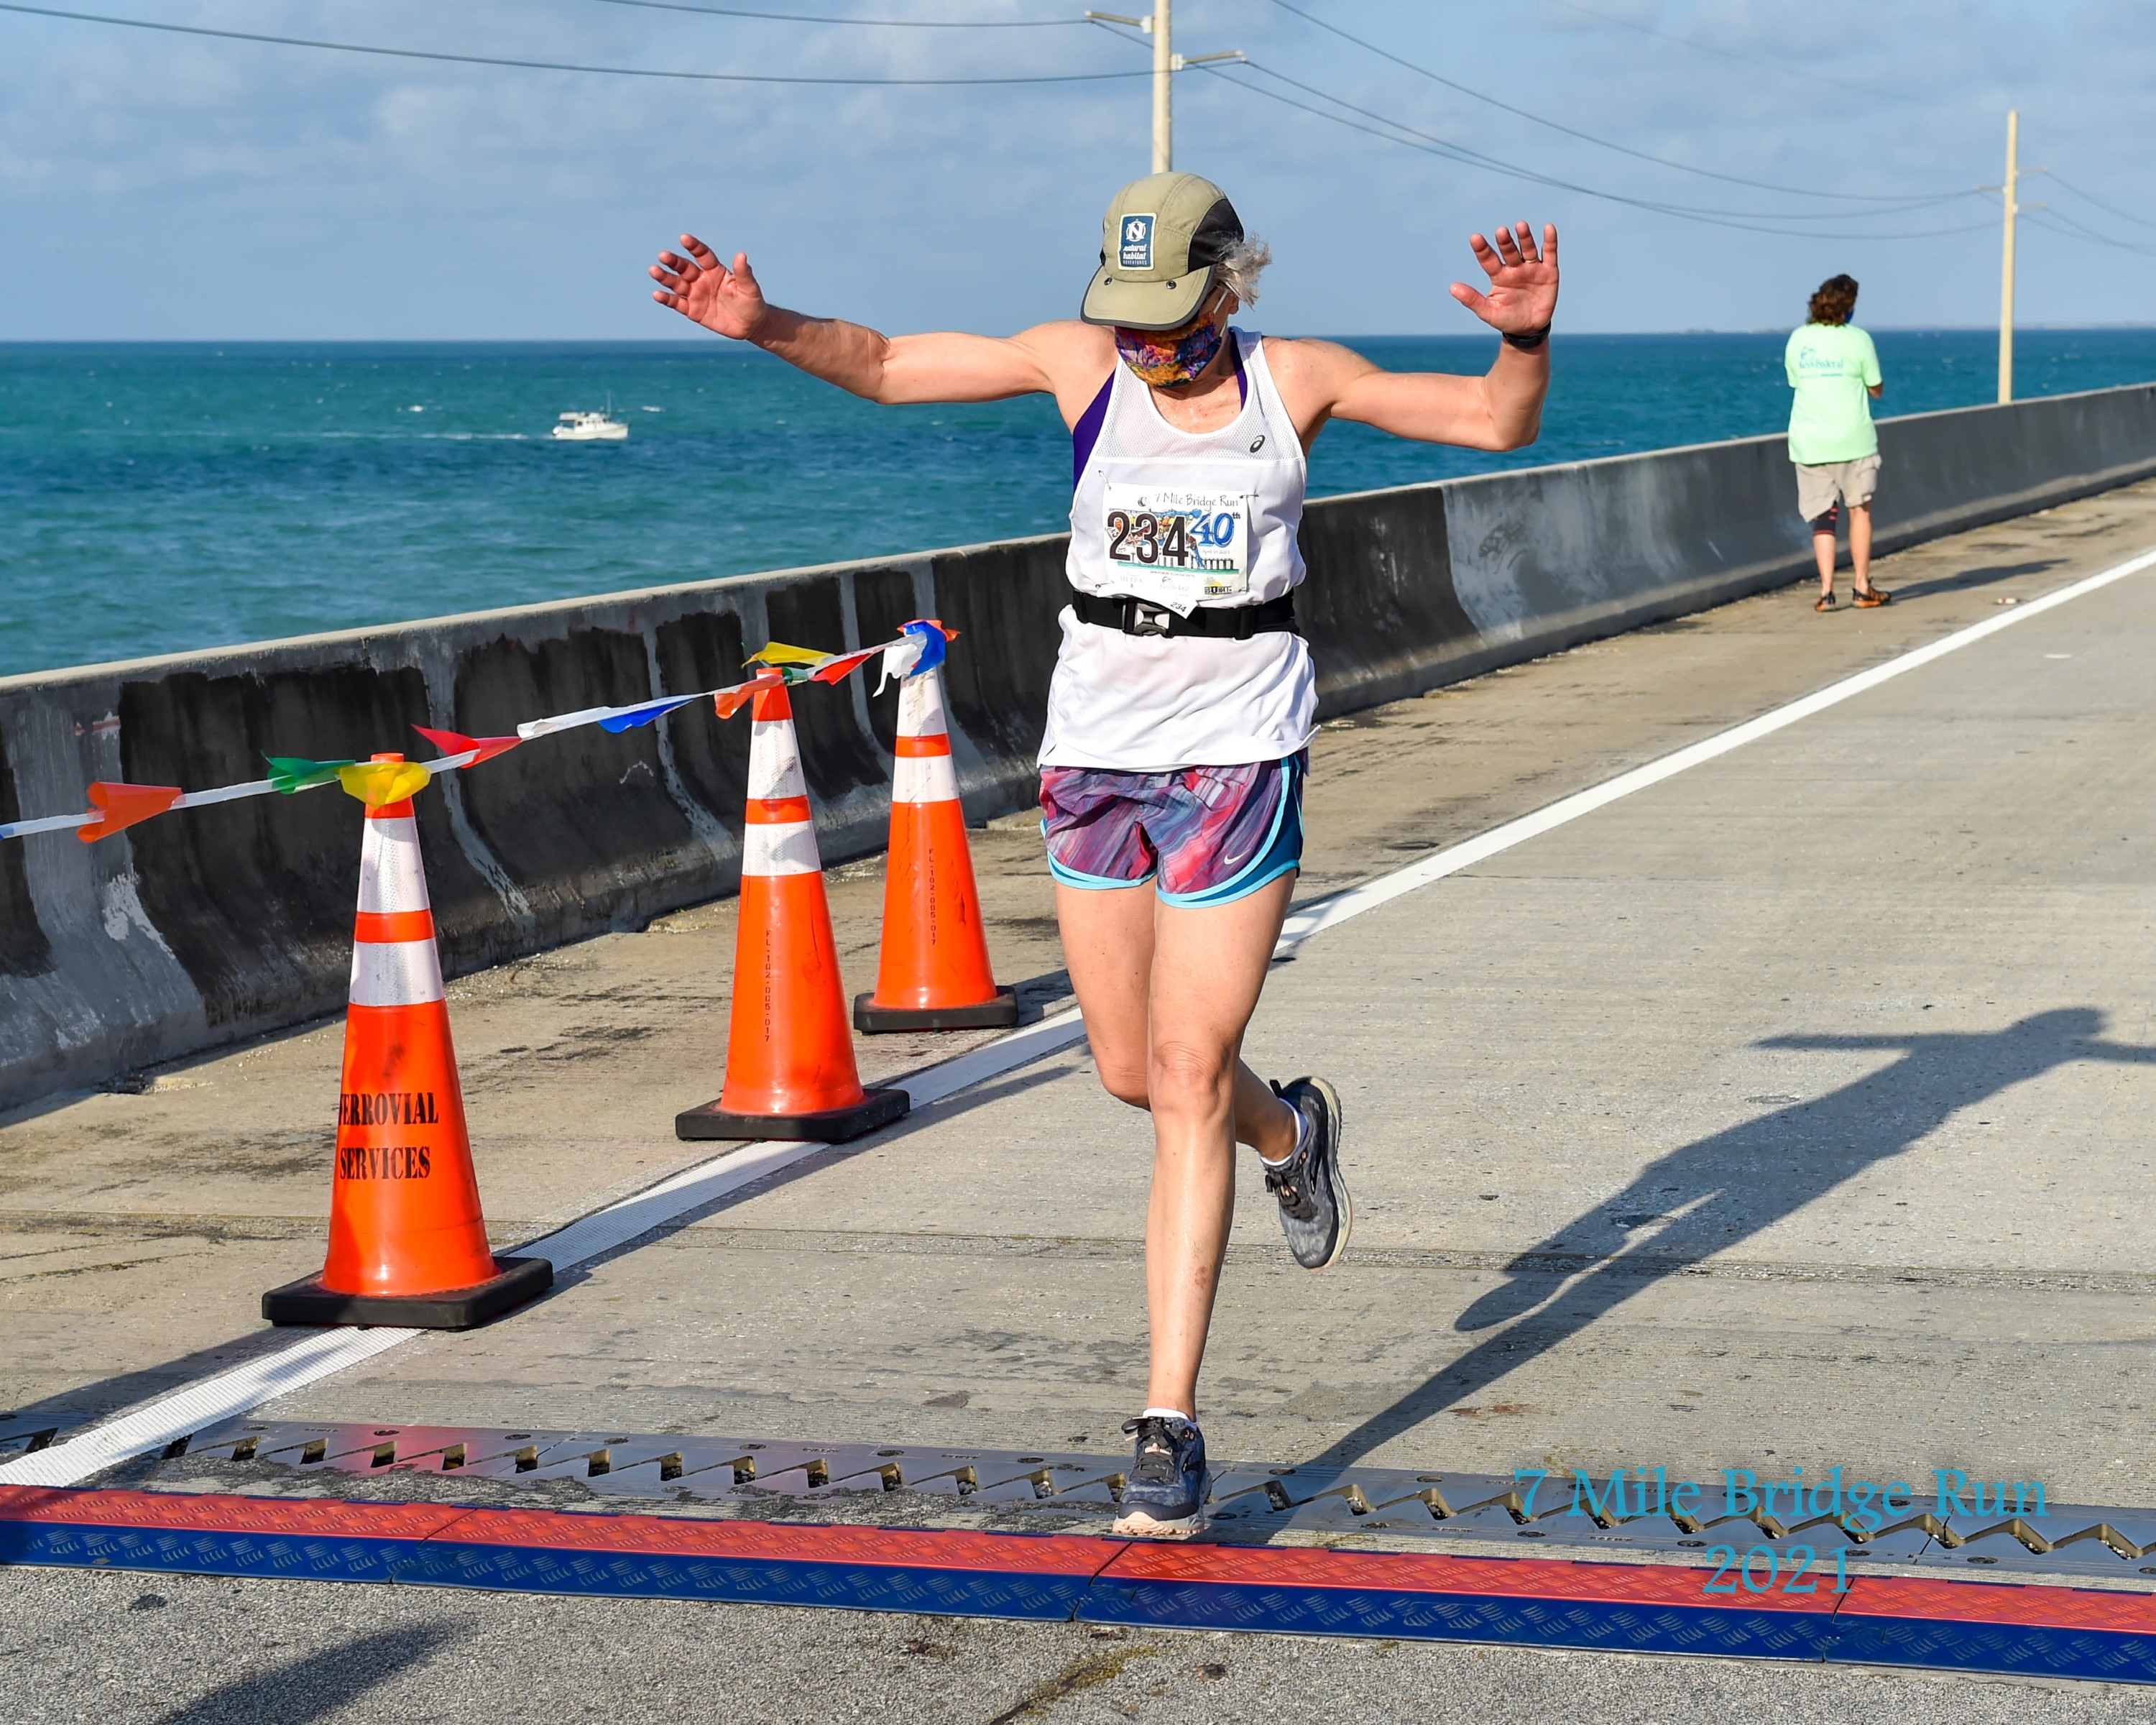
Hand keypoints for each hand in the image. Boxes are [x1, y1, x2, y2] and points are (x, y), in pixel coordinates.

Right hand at [650, 235, 769, 340]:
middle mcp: (702, 279)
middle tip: (663, 256)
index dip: (694, 247)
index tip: (684, 238)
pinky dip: (667, 299)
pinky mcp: (692, 310)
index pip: (702, 255)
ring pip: (677, 283)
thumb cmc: (752, 303)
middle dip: (673, 262)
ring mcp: (695, 294)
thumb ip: (743, 273)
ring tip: (654, 271)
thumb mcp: (750, 288)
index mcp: (715, 270)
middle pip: (685, 268)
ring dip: (665, 277)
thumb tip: (741, 255)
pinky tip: (657, 294)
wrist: (750, 325)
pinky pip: (677, 303)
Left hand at [1450, 221, 1558, 337]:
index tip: (1475, 238)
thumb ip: (1472, 299)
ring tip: (1520, 226)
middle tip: (1501, 231)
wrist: (1528, 329)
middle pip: (1509, 251)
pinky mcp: (1548, 271)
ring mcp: (1531, 268)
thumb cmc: (1506, 319)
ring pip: (1528, 249)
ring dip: (1524, 238)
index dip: (1482, 249)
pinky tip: (1548, 228)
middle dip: (1505, 242)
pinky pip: (1549, 254)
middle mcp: (1514, 268)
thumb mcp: (1488, 312)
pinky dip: (1550, 241)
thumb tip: (1452, 288)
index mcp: (1498, 276)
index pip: (1489, 260)